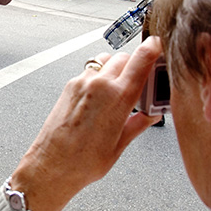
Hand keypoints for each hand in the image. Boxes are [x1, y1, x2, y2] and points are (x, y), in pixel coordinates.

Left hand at [10, 37, 163, 210]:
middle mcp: (98, 84)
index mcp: (117, 98)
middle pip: (124, 57)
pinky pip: (90, 71)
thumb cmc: (82, 162)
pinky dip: (99, 77)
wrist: (51, 166)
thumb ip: (138, 124)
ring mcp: (81, 83)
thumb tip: (151, 115)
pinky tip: (101, 98)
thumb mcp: (120, 145)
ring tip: (118, 90)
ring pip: (105, 60)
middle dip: (135, 65)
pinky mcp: (69, 86)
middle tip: (140, 83)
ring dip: (115, 68)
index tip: (159, 45)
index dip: (153, 48)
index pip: (141, 60)